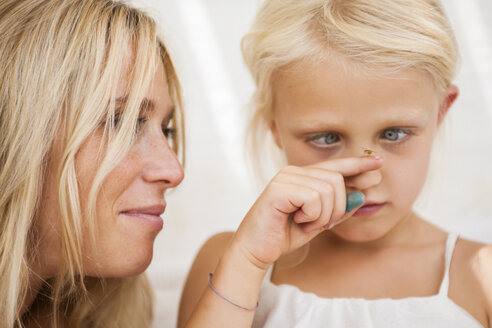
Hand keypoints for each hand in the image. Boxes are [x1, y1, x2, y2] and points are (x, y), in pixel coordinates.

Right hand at [232, 156, 382, 270]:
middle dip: (337, 208)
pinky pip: (314, 198)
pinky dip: (312, 216)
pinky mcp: (278, 189)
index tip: (379, 162)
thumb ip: (339, 209)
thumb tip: (363, 195)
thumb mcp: (319, 222)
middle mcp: (294, 172)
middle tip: (320, 224)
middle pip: (337, 181)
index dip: (358, 164)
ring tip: (305, 224)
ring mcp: (285, 178)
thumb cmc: (284, 235)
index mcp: (303, 177)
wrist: (256, 250)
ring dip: (323, 216)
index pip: (335, 167)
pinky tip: (296, 222)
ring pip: (328, 190)